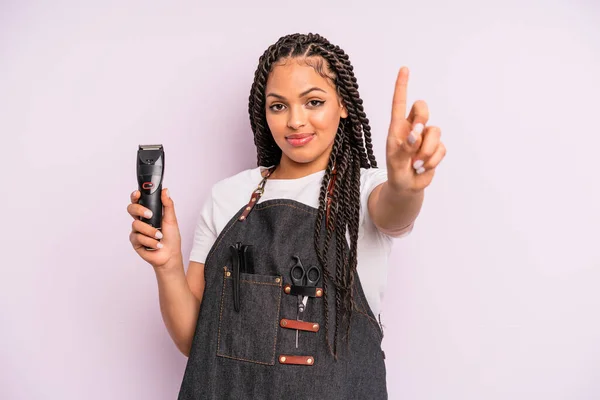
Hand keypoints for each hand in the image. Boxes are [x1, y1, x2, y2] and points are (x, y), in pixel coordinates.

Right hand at [127, 188, 182, 269]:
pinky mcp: (135, 241)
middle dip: (139, 210)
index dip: (135, 196)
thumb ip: (168, 204)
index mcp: (149, 213)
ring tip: (159, 236)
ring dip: (150, 231)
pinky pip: (138, 237)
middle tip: (150, 215)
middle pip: (131, 209)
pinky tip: (157, 244)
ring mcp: (137, 231)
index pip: (139, 201)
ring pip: (136, 225)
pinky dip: (150, 241)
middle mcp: (141, 220)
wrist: (170, 255)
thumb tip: (165, 190)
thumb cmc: (171, 237)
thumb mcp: (172, 219)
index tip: (138, 193)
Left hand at [385, 67, 445, 193]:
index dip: (402, 86)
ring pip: (435, 131)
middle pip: (422, 108)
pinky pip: (441, 149)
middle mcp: (413, 128)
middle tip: (416, 135)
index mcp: (398, 127)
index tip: (404, 69)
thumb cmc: (396, 170)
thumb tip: (417, 133)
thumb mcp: (395, 160)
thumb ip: (405, 147)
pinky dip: (432, 161)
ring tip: (416, 164)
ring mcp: (426, 137)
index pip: (399, 103)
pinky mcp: (437, 148)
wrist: (406, 187)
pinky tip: (423, 168)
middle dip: (422, 118)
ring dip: (426, 151)